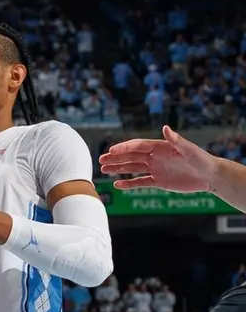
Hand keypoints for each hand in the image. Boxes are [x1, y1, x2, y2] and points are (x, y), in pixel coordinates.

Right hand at [99, 126, 218, 193]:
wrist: (210, 176)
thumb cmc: (202, 160)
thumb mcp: (190, 150)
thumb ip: (176, 140)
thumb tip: (165, 128)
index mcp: (160, 147)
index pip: (138, 146)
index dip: (124, 148)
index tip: (111, 151)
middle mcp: (155, 157)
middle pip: (131, 156)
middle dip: (115, 158)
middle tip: (101, 160)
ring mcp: (155, 169)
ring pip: (132, 168)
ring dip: (118, 168)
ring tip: (103, 170)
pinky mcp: (158, 181)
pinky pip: (140, 182)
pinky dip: (129, 184)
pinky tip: (117, 184)